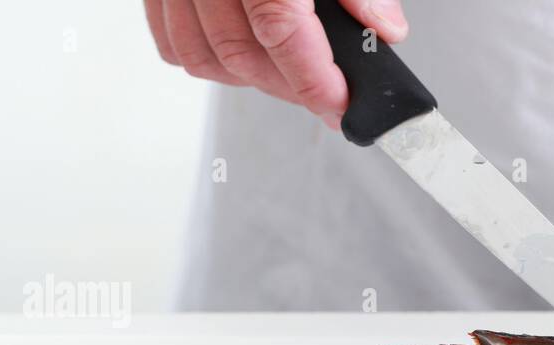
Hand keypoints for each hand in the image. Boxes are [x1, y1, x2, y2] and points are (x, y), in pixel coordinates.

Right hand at [143, 0, 408, 127]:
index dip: (314, 81)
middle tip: (327, 94)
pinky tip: (244, 54)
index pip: (280, 30)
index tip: (341, 106)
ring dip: (250, 78)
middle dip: (290, 87)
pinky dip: (207, 58)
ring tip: (290, 76)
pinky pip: (170, 36)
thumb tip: (383, 28)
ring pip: (200, 54)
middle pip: (241, 52)